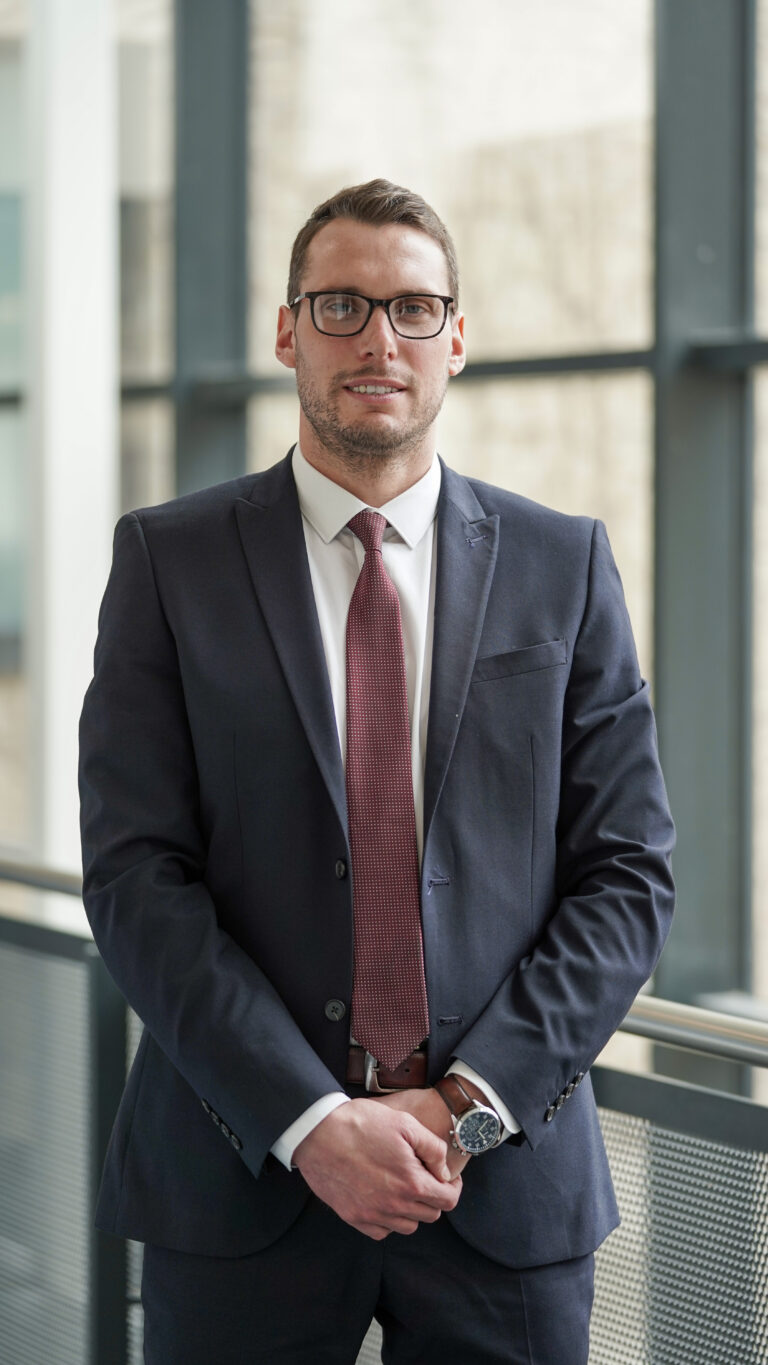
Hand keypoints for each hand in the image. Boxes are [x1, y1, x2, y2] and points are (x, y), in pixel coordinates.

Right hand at [292, 1097, 462, 1240]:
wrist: (318, 1132)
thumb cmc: (361, 1123)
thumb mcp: (405, 1123)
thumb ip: (433, 1148)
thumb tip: (444, 1171)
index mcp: (411, 1182)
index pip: (448, 1201)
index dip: (452, 1187)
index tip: (446, 1177)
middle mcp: (394, 1206)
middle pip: (431, 1215)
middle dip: (433, 1197)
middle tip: (424, 1177)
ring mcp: (372, 1215)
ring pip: (408, 1227)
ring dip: (412, 1210)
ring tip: (403, 1187)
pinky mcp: (353, 1218)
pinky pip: (382, 1232)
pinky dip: (388, 1220)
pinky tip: (383, 1199)